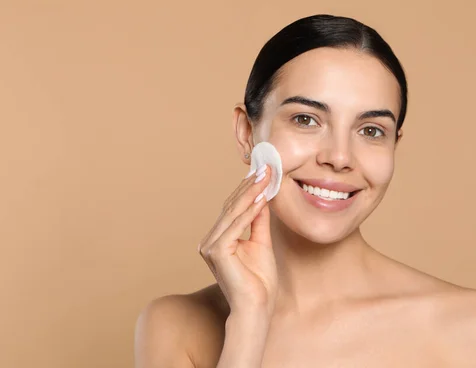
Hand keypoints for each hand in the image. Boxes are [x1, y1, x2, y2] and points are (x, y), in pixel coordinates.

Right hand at [198, 165, 277, 316]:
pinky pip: (235, 226)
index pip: (233, 208)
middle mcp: (209, 240)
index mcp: (218, 239)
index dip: (248, 189)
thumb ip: (258, 221)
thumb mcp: (261, 243)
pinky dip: (249, 212)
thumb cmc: (259, 281)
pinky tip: (261, 198)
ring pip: (233, 213)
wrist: (256, 308)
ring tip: (266, 177)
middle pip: (231, 207)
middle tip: (266, 168)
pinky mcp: (216, 252)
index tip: (263, 172)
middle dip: (250, 186)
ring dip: (251, 193)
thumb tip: (262, 196)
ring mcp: (210, 246)